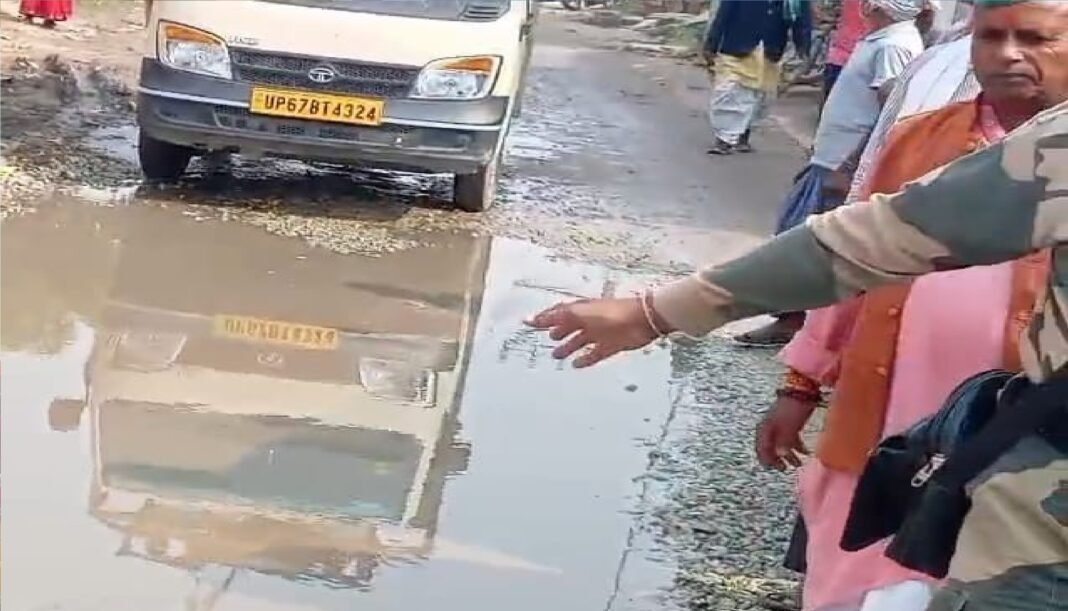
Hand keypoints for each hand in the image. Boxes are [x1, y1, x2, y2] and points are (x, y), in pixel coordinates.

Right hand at [526, 297, 659, 367]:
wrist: (642, 320)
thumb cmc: (611, 313)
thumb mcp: (579, 313)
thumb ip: (556, 317)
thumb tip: (532, 318)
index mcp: (581, 309)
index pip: (559, 313)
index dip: (545, 318)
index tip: (531, 323)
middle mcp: (589, 320)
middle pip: (570, 326)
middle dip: (558, 332)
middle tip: (548, 339)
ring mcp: (601, 333)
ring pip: (581, 341)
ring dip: (569, 347)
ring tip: (557, 355)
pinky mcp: (611, 345)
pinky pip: (595, 353)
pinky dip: (586, 359)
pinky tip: (577, 364)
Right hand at [755, 396, 816, 469]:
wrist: (803, 389)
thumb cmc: (792, 408)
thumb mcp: (787, 427)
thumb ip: (783, 442)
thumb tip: (779, 456)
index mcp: (765, 428)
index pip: (761, 447)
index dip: (766, 459)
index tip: (774, 469)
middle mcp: (770, 427)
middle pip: (770, 447)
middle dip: (777, 459)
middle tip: (784, 469)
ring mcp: (780, 424)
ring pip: (782, 443)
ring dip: (788, 454)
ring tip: (798, 464)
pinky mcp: (790, 421)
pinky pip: (791, 438)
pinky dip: (797, 446)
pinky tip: (806, 452)